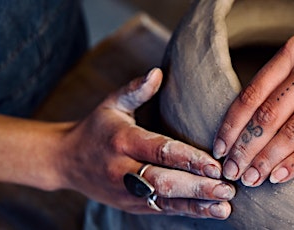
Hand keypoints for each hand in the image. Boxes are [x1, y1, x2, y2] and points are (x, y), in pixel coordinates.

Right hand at [58, 68, 234, 218]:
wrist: (66, 161)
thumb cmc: (96, 128)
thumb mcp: (111, 104)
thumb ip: (135, 89)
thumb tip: (158, 73)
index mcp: (123, 140)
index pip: (160, 150)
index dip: (188, 159)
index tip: (215, 164)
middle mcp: (124, 169)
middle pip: (164, 181)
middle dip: (197, 187)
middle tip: (227, 188)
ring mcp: (126, 192)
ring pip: (165, 201)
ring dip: (197, 204)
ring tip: (224, 205)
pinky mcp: (131, 205)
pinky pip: (162, 210)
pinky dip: (187, 212)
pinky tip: (209, 211)